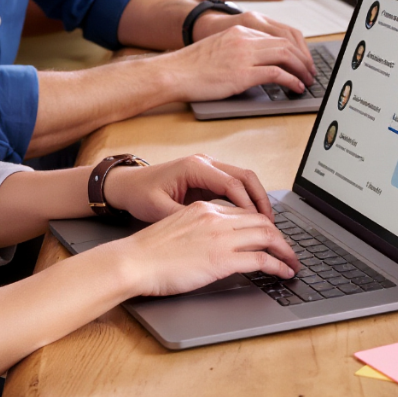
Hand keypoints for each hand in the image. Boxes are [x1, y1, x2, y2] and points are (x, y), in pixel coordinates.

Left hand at [103, 153, 274, 222]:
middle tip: (271, 224)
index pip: (233, 184)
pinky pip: (233, 185)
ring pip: (243, 179)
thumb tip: (213, 233)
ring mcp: (208, 167)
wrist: (125, 184)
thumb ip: (187, 218)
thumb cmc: (140, 195)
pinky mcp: (207, 176)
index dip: (249, 205)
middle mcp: (206, 162)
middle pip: (245, 177)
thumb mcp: (160, 210)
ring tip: (266, 222)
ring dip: (256, 199)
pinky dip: (245, 200)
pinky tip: (249, 218)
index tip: (259, 225)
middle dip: (261, 200)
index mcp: (196, 167)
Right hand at [111, 200, 299, 297]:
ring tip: (293, 263)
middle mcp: (217, 218)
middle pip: (262, 221)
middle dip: (280, 236)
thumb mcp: (177, 228)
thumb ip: (199, 229)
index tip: (272, 235)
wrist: (132, 261)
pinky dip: (278, 265)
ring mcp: (221, 238)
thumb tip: (213, 242)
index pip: (245, 212)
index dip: (263, 224)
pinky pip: (261, 260)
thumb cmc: (146, 252)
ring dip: (285, 251)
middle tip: (290, 250)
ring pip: (267, 237)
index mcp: (206, 209)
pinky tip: (284, 272)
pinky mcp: (221, 259)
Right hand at [163, 25, 315, 99]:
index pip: (277, 35)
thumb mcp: (219, 48)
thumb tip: (258, 61)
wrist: (172, 72)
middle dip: (303, 58)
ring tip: (307, 80)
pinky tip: (295, 87)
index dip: (294, 48)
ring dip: (301, 69)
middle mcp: (245, 38)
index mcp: (240, 30)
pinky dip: (291, 80)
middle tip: (310, 71)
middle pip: (286, 43)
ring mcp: (244, 55)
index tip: (301, 59)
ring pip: (285, 55)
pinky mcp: (242, 74)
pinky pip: (276, 74)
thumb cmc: (191, 66)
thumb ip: (239, 48)